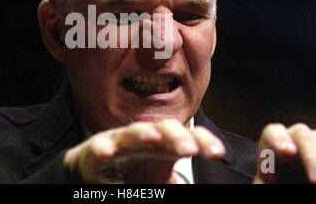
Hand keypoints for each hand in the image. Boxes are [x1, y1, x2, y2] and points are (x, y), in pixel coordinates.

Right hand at [64, 119, 225, 182]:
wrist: (99, 170)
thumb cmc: (134, 172)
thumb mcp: (163, 181)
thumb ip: (177, 182)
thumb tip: (189, 185)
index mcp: (166, 146)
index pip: (189, 137)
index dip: (204, 141)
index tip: (216, 153)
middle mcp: (145, 139)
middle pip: (164, 129)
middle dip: (177, 136)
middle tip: (190, 149)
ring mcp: (121, 141)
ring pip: (133, 132)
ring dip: (143, 134)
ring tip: (154, 138)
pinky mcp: (98, 148)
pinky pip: (99, 146)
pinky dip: (102, 147)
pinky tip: (107, 152)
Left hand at [254, 123, 315, 183]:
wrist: (296, 182)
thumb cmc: (279, 182)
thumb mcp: (268, 185)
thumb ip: (267, 183)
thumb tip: (273, 183)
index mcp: (274, 146)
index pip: (273, 133)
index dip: (278, 139)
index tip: (287, 151)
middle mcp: (296, 139)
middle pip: (303, 136)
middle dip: (312, 159)